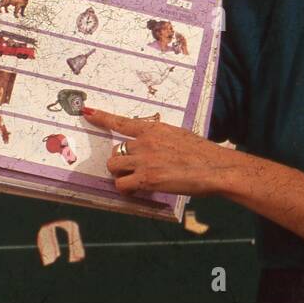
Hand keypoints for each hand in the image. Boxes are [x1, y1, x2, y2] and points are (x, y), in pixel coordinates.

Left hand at [84, 107, 233, 197]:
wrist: (215, 167)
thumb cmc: (203, 154)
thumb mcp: (180, 137)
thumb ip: (160, 140)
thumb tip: (151, 150)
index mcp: (154, 129)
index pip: (122, 121)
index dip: (102, 117)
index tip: (87, 112)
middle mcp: (145, 142)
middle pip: (115, 151)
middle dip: (121, 162)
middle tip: (135, 171)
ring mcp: (144, 159)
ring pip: (114, 167)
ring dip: (121, 175)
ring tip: (136, 181)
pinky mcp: (146, 178)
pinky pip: (121, 184)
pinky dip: (126, 189)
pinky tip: (138, 190)